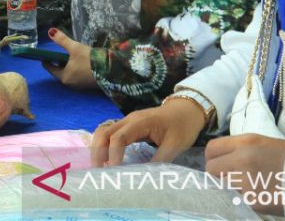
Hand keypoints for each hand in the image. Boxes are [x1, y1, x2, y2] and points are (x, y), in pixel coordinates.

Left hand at [43, 28, 98, 89]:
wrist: (112, 71)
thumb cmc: (90, 60)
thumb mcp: (75, 47)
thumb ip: (62, 40)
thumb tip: (50, 31)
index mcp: (64, 77)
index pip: (50, 68)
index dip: (47, 59)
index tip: (45, 54)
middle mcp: (70, 84)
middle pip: (60, 71)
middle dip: (59, 62)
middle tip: (60, 52)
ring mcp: (80, 85)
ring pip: (70, 73)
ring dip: (69, 65)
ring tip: (71, 55)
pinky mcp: (88, 84)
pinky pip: (78, 75)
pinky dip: (76, 68)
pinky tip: (81, 61)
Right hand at [90, 97, 206, 166]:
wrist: (186, 110)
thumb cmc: (182, 126)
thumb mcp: (175, 145)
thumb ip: (160, 159)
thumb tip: (145, 176)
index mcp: (140, 123)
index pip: (118, 138)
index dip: (113, 155)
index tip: (113, 171)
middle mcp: (128, 119)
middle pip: (104, 132)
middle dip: (98, 152)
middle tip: (98, 172)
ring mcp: (126, 121)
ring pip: (103, 131)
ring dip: (98, 148)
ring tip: (99, 167)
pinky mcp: (128, 125)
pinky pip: (109, 133)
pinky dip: (103, 145)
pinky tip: (105, 159)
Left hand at [205, 134, 284, 214]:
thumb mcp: (266, 144)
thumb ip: (242, 149)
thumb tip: (225, 159)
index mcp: (245, 142)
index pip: (212, 149)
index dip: (213, 158)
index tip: (219, 164)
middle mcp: (241, 160)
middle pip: (212, 169)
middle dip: (219, 175)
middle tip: (232, 178)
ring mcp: (246, 182)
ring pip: (224, 186)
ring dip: (232, 187)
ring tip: (251, 186)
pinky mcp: (254, 201)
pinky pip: (241, 200)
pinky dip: (247, 199)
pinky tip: (260, 195)